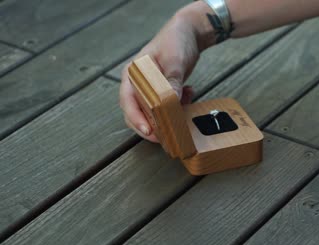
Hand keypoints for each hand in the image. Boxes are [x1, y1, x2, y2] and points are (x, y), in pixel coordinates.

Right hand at [119, 3, 212, 141]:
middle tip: (166, 136)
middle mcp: (138, 83)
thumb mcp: (175, 60)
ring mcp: (149, 88)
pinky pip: (166, 107)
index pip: (128, 101)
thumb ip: (171, 81)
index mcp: (133, 74)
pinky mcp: (162, 91)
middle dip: (152, 126)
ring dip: (168, 116)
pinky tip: (190, 95)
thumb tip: (170, 102)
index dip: (136, 119)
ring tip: (184, 107)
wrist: (189, 32)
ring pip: (153, 112)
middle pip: (137, 112)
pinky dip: (178, 106)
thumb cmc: (176, 41)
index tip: (148, 131)